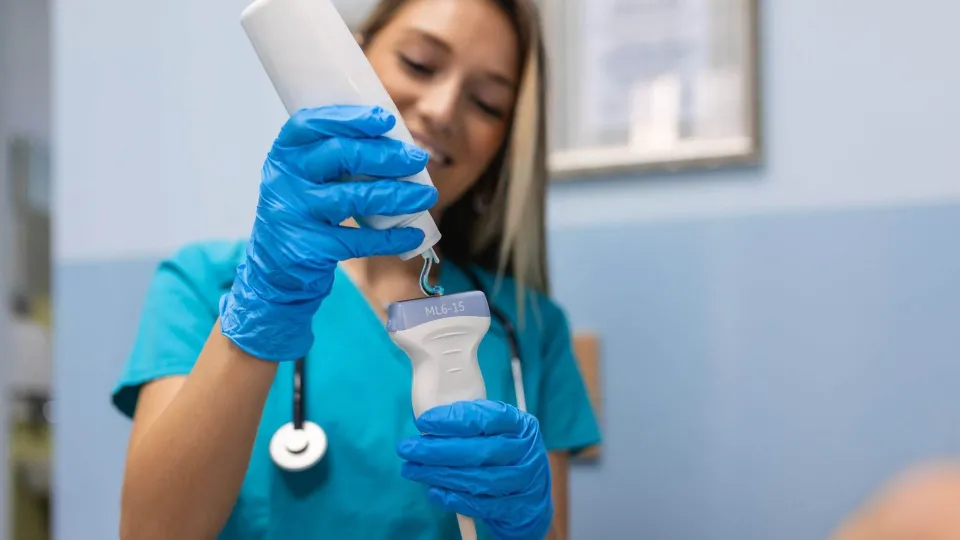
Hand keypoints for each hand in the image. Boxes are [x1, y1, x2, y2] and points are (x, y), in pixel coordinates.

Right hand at [220, 105, 436, 361]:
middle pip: (340, 156)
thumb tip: (395, 141)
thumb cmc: (304, 211)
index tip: (384, 119)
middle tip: (418, 159)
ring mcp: (295, 214)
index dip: (349, 119)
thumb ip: (335, 157)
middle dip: (386, 156)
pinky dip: (390, 238)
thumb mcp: (306, 177)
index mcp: (285, 153)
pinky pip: (357, 240)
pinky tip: (412, 234)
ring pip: (354, 198)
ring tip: (426, 195)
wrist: (276, 268)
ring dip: (397, 195)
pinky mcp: (309, 247)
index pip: (312, 124)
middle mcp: (285, 179)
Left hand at [397, 400, 552, 539]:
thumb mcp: (499, 431)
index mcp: (521, 424)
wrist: (534, 494)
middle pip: (479, 451)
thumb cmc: (506, 452)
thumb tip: (428, 424)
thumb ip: (471, 425)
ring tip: (412, 469)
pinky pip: (481, 504)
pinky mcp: (516, 508)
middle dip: (437, 450)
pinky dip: (454, 498)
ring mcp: (523, 481)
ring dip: (440, 475)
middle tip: (407, 448)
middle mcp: (526, 451)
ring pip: (477, 479)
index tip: (423, 422)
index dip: (452, 420)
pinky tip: (433, 491)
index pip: (486, 418)